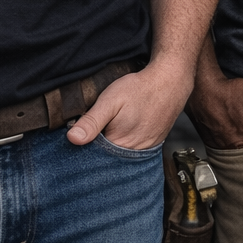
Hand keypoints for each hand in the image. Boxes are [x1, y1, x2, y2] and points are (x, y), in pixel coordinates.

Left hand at [68, 62, 193, 150]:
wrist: (170, 82)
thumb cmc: (139, 89)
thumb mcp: (110, 100)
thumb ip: (91, 121)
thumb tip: (72, 139)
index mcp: (118, 145)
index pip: (92, 158)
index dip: (82, 148)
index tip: (77, 137)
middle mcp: (133, 153)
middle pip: (106, 159)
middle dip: (96, 149)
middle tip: (95, 130)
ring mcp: (144, 150)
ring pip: (119, 156)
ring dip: (110, 148)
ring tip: (108, 131)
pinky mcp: (152, 145)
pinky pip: (132, 151)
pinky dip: (124, 145)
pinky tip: (122, 131)